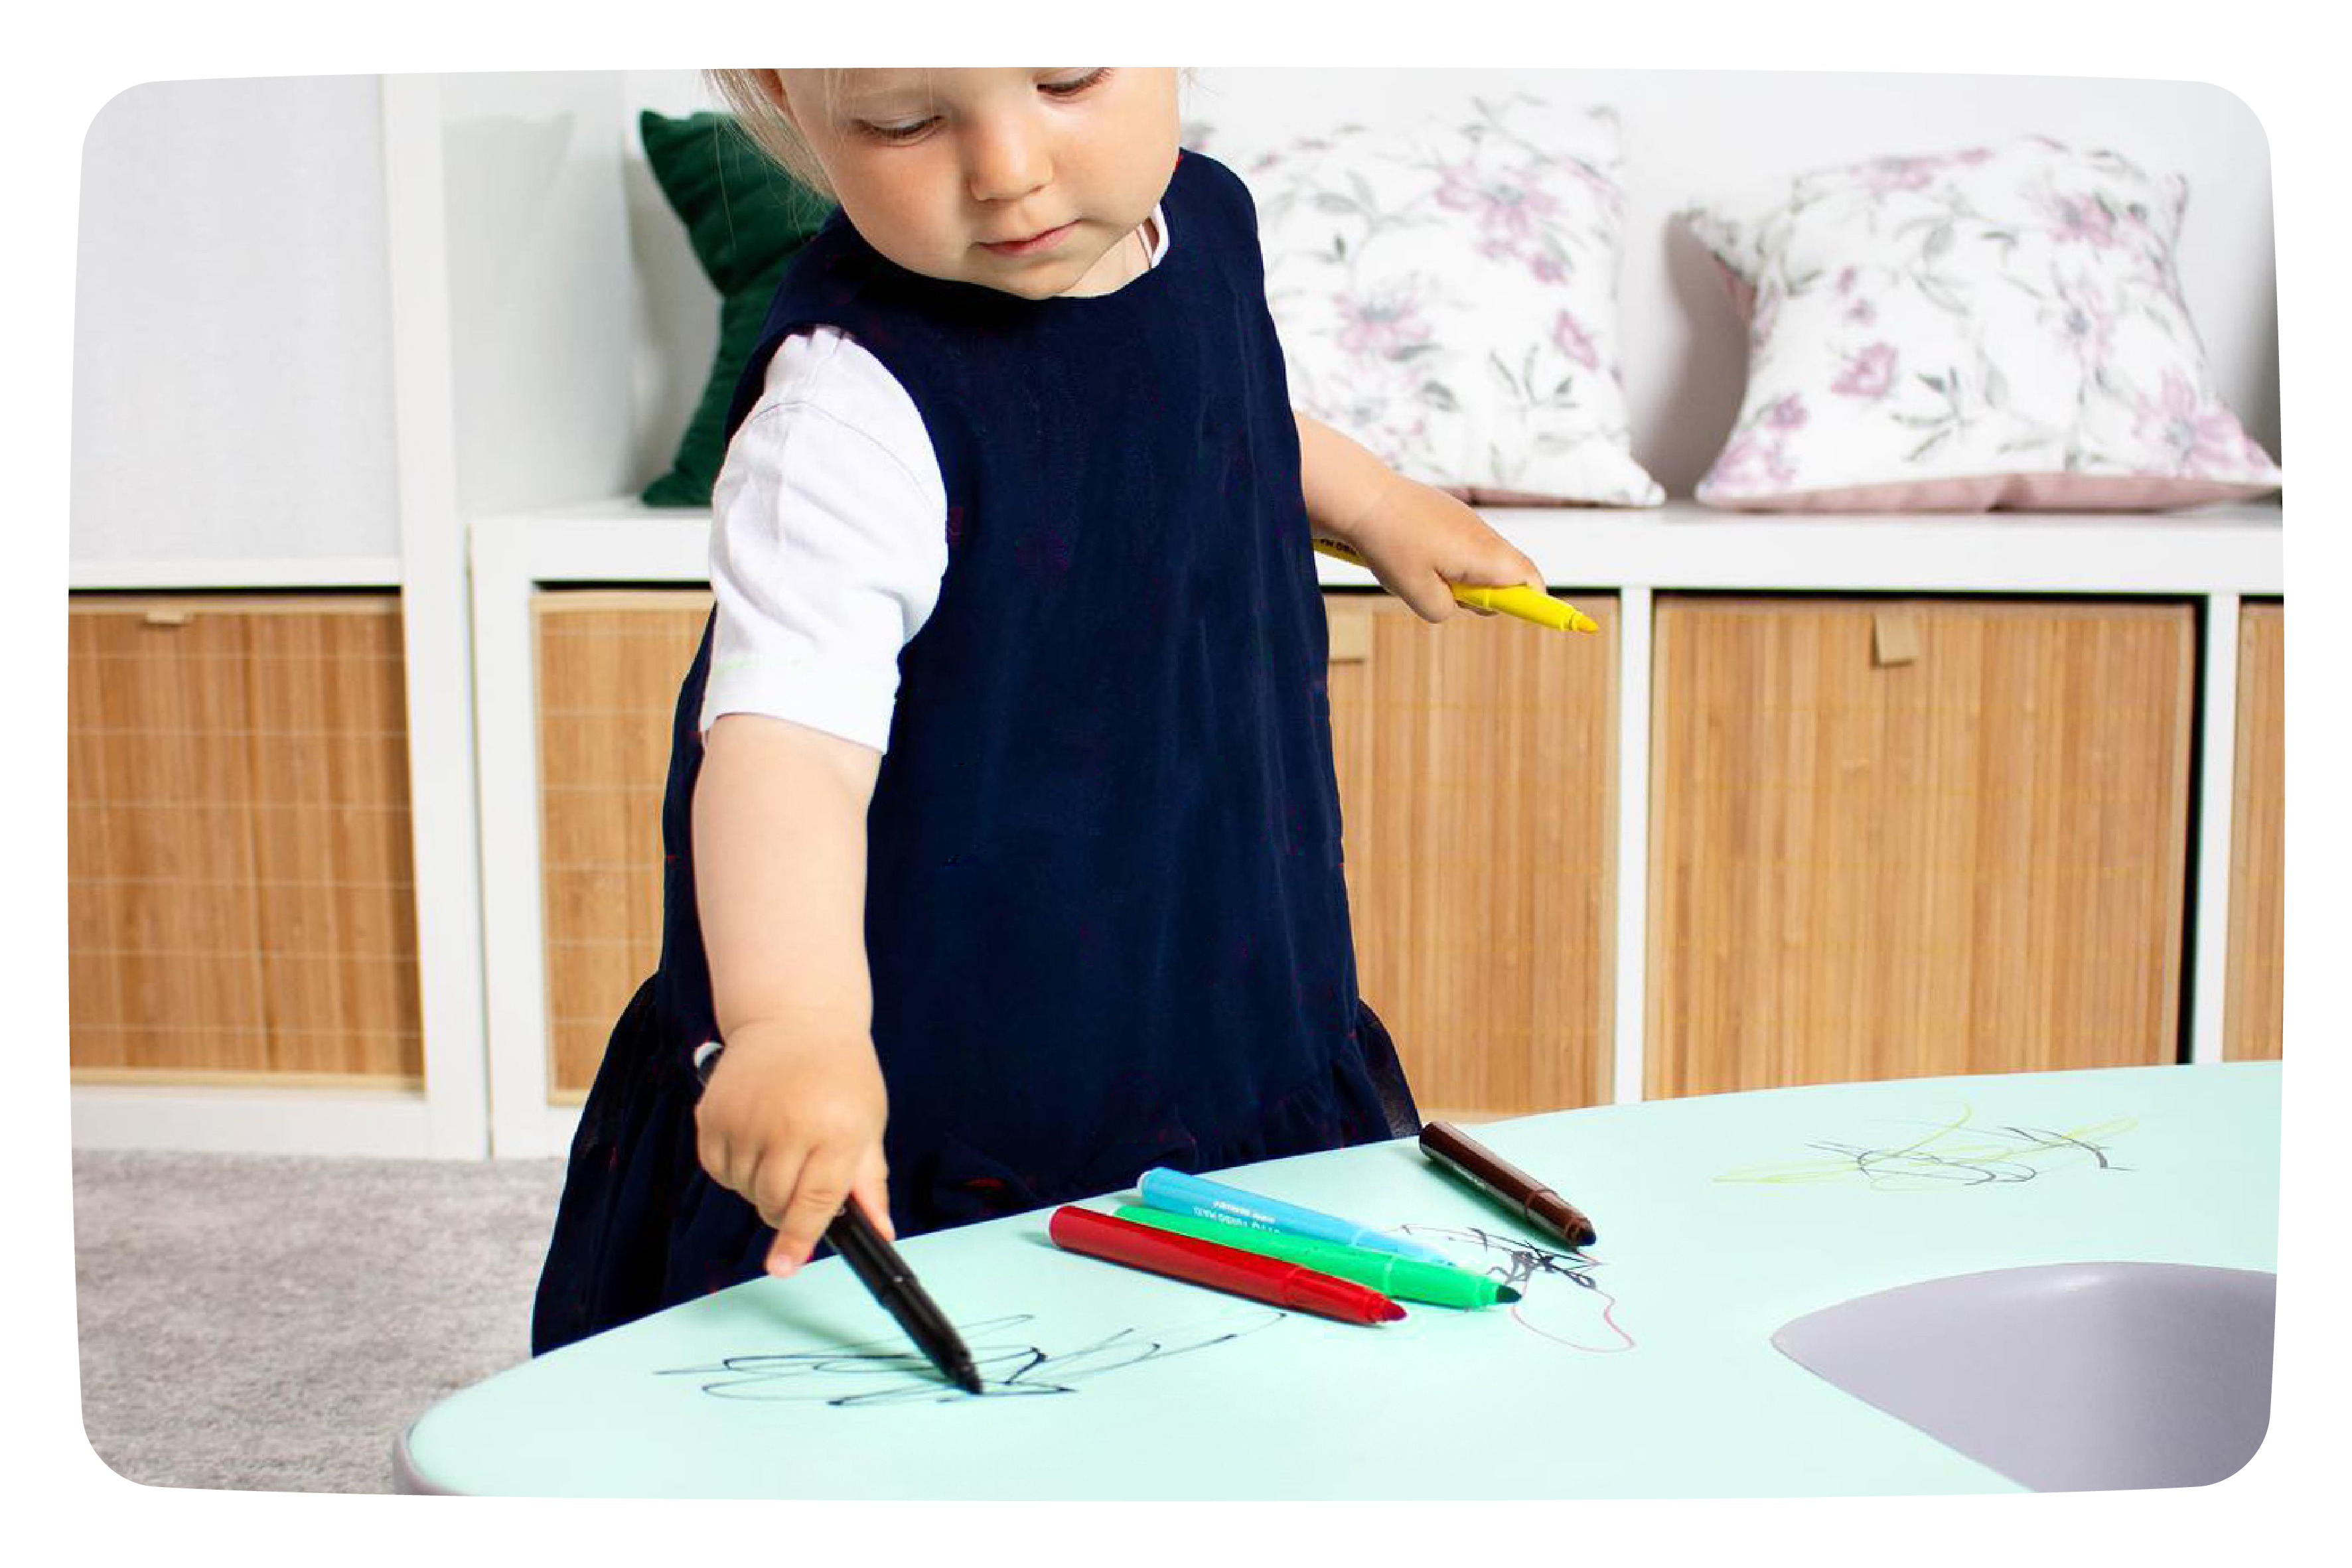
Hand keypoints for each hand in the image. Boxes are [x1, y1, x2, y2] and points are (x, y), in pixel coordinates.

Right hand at [693, 1018, 892, 1275]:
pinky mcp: (712, 1114)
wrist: (795, 1018)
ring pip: (743, 1189)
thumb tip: (880, 1233)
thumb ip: (868, 1183)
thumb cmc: (841, 1073)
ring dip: (759, 1187)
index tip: (784, 1267)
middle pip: (773, 1202)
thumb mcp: (868, 1123)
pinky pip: (717, 1169)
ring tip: (780, 1147)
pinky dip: (734, 1169)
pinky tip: (754, 1140)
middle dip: (784, 1209)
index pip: (814, 1201)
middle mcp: (786, 1125)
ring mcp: (744, 1119)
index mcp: (835, 1129)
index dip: (798, 1239)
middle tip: (798, 1182)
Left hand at [1337, 475, 1541, 623]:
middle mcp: (1484, 534)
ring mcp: (1467, 520)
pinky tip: (1413, 556)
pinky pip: (1462, 542)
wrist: (1364, 497)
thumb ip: (1443, 609)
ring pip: (1481, 557)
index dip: (1533, 602)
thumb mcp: (1416, 593)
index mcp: (1485, 555)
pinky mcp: (1449, 512)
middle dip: (1488, 593)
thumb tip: (1451, 605)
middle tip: (1451, 598)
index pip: (1529, 580)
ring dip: (1464, 576)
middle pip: (1508, 571)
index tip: (1525, 615)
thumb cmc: (1391, 544)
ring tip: (1423, 574)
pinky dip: (1449, 558)